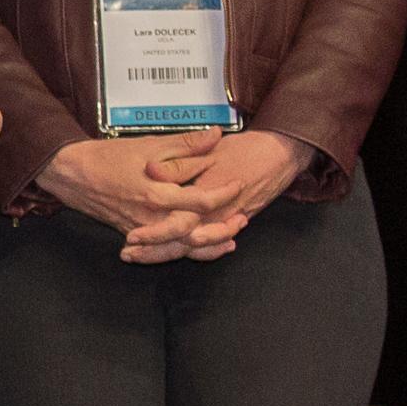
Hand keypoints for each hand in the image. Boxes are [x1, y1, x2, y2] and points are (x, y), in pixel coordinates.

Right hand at [39, 129, 246, 263]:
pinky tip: (198, 247)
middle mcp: (152, 217)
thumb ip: (185, 144)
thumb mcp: (149, 145)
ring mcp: (143, 229)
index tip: (238, 183)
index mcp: (157, 193)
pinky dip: (185, 251)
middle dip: (223, 228)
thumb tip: (215, 136)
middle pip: (197, 233)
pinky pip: (165, 250)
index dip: (225, 193)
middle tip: (242, 219)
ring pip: (183, 248)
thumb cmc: (108, 157)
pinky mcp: (135, 234)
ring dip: (209, 247)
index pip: (202, 200)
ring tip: (230, 240)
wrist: (72, 173)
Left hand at [125, 128, 315, 260]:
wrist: (279, 155)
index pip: (178, 224)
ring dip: (164, 252)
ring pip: (193, 247)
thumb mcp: (210, 151)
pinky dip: (187, 248)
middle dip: (154, 251)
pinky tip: (167, 247)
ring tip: (135, 255)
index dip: (154, 234)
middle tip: (127, 254)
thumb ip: (181, 161)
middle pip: (182, 243)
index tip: (131, 237)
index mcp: (207, 198)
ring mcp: (224, 222)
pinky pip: (207, 243)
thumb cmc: (246, 150)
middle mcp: (216, 216)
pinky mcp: (229, 222)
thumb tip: (151, 169)